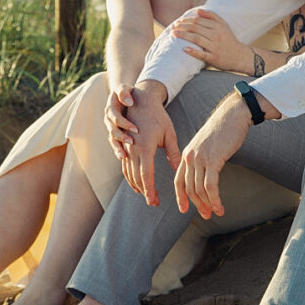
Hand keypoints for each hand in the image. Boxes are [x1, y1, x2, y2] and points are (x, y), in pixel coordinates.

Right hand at [104, 84, 137, 159]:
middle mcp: (108, 118)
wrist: (127, 96)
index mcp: (111, 107)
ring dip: (117, 146)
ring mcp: (110, 126)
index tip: (136, 129)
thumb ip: (124, 92)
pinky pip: (114, 143)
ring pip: (112, 138)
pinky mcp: (114, 133)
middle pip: (112, 129)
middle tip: (132, 141)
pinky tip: (122, 157)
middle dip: (121, 136)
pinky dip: (117, 150)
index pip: (114, 116)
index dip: (123, 123)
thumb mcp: (125, 88)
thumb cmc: (128, 92)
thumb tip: (129, 102)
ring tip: (124, 154)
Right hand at [121, 81, 180, 206]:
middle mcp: (133, 149)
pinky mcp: (125, 146)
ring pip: (129, 173)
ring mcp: (127, 148)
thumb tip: (179, 170)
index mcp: (145, 147)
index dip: (149, 190)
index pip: (146, 175)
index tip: (152, 202)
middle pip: (137, 177)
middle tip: (154, 203)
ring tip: (148, 196)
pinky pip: (125, 166)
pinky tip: (136, 185)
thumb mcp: (169, 134)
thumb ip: (173, 153)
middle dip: (145, 192)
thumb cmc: (158, 116)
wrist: (141, 101)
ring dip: (137, 186)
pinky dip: (129, 178)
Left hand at [171, 9, 251, 73]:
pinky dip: (193, 51)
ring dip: (184, 36)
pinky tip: (184, 49)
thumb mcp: (223, 25)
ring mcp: (215, 47)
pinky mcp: (214, 58)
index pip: (198, 21)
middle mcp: (216, 35)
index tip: (177, 22)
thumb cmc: (229, 40)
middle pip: (195, 28)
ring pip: (197, 39)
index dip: (186, 20)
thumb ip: (211, 16)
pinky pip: (202, 54)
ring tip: (174, 34)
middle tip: (173, 27)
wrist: (240, 56)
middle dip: (182, 27)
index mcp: (217, 26)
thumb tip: (197, 11)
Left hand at [174, 92, 252, 219]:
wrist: (233, 115)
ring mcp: (200, 158)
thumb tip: (204, 174)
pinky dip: (214, 199)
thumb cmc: (223, 129)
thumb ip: (202, 158)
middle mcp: (190, 157)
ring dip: (208, 204)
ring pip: (200, 189)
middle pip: (189, 188)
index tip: (184, 209)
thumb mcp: (206, 145)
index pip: (179, 181)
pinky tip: (220, 206)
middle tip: (206, 215)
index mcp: (186, 154)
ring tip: (216, 212)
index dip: (181, 197)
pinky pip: (211, 186)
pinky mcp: (213, 160)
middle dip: (197, 205)